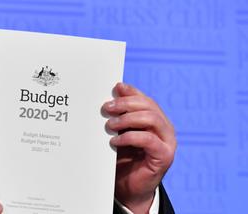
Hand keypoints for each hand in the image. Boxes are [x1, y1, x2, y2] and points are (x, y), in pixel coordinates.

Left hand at [103, 83, 175, 213]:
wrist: (128, 187)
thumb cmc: (123, 157)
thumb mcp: (120, 131)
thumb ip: (120, 113)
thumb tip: (117, 88)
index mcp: (156, 119)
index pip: (145, 99)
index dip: (130, 93)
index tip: (114, 90)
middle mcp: (165, 128)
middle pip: (149, 106)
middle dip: (125, 104)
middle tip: (106, 108)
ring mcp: (168, 142)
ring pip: (151, 119)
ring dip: (127, 119)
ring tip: (110, 125)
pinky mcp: (165, 156)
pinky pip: (148, 139)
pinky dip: (129, 137)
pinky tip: (115, 141)